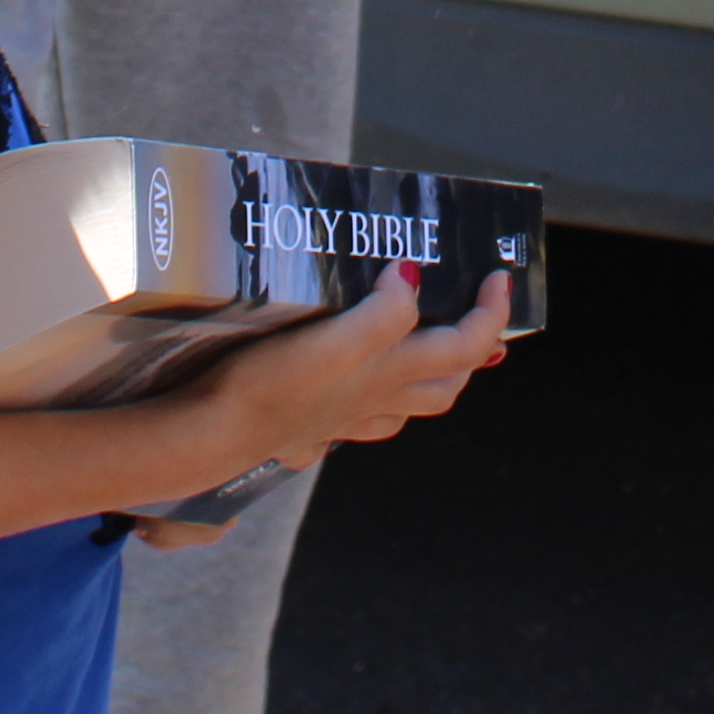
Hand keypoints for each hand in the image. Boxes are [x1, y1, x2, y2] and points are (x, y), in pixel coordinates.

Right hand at [189, 265, 512, 486]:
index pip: (463, 347)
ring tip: (439, 348)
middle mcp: (377, 403)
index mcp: (390, 375)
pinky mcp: (315, 423)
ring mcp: (346, 419)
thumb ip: (384, 314)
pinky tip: (368, 386)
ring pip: (410, 404)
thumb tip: (412, 280)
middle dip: (474, 352)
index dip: (490, 314)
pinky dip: (384, 397)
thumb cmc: (273, 385)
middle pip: (446, 384)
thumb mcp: (334, 341)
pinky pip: (367, 416)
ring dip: (436, 377)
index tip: (499, 277)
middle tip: (481, 316)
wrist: (214, 436)